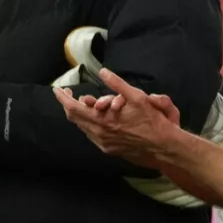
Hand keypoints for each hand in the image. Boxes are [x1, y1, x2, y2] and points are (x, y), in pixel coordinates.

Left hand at [54, 68, 180, 161]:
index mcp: (104, 120)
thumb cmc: (154, 121)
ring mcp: (104, 143)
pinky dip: (88, 124)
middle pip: (75, 118)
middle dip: (69, 104)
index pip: (74, 108)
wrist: (164, 148)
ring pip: (83, 127)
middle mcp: (100, 134)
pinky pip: (92, 135)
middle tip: (68, 94)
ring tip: (84, 103)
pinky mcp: (110, 149)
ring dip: (80, 114)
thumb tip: (103, 72)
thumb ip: (118, 84)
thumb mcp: (139, 97)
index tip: (58, 90)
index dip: (63, 99)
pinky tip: (95, 118)